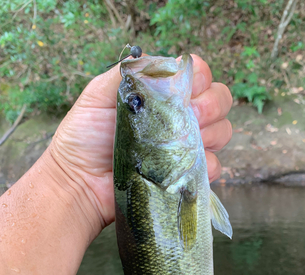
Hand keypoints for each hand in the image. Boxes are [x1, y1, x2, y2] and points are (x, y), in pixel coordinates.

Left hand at [49, 54, 232, 231]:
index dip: (199, 78)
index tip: (184, 90)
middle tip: (189, 117)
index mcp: (162, 94)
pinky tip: (183, 168)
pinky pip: (214, 166)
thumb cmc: (85, 137)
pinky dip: (206, 165)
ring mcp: (185, 147)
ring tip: (185, 142)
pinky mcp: (187, 175)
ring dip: (211, 133)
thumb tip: (162, 62)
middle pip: (219, 100)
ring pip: (222, 131)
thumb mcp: (99, 94)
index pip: (199, 74)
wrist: (81, 183)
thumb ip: (129, 73)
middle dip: (210, 105)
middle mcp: (179, 118)